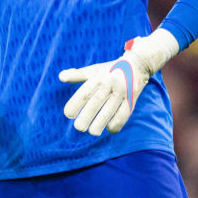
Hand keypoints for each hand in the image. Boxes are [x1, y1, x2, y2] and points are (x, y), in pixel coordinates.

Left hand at [58, 29, 179, 135]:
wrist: (137, 64)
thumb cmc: (109, 70)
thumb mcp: (93, 70)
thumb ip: (77, 75)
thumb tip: (60, 77)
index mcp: (99, 77)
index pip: (85, 91)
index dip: (76, 103)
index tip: (68, 114)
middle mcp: (110, 84)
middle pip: (97, 101)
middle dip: (87, 115)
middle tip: (78, 127)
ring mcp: (122, 92)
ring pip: (111, 110)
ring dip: (101, 123)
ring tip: (92, 132)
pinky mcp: (132, 100)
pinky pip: (125, 114)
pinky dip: (117, 123)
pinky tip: (109, 129)